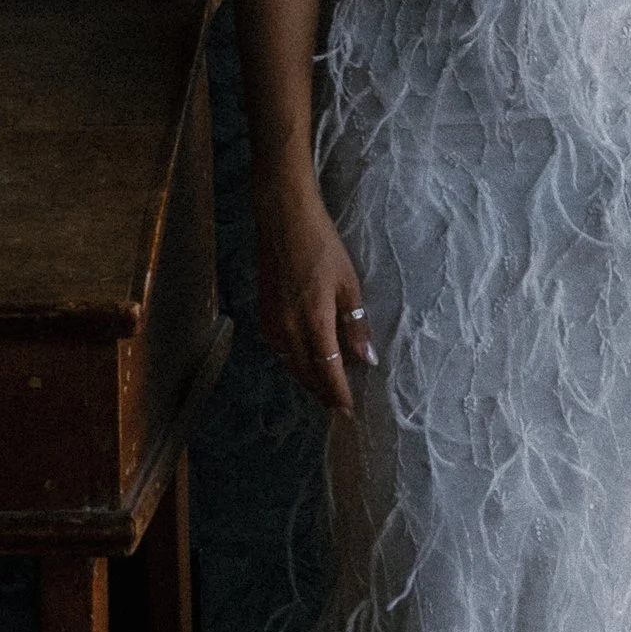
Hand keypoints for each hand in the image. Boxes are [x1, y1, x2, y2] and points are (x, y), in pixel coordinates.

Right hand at [256, 180, 376, 415]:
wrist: (282, 220)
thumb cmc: (322, 247)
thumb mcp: (348, 284)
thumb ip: (356, 325)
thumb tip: (367, 359)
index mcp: (313, 323)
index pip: (327, 371)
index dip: (338, 393)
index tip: (348, 411)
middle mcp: (287, 330)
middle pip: (306, 374)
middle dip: (323, 392)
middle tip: (338, 406)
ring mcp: (271, 323)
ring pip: (290, 364)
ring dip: (307, 379)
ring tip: (324, 389)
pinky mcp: (263, 314)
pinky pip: (279, 350)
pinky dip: (293, 362)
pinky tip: (304, 361)